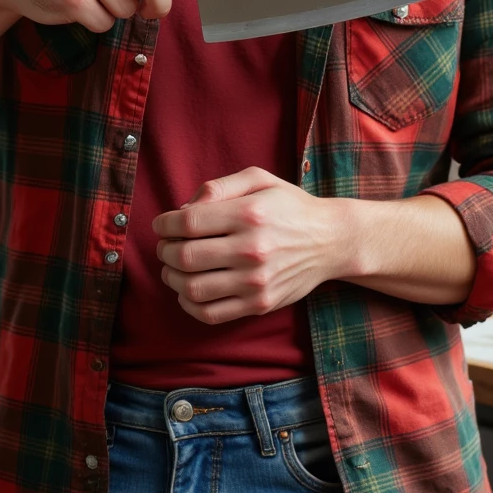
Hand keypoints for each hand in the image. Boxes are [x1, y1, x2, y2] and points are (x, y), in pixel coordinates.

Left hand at [153, 167, 357, 323]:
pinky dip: (189, 304)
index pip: (188, 223)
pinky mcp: (260, 304)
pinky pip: (211, 313)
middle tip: (166, 245)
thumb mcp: (259, 179)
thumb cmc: (289, 206)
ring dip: (172, 278)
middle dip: (165, 250)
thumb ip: (219, 186)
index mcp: (249, 214)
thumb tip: (184, 209)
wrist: (330, 241)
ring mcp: (256, 281)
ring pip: (193, 288)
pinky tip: (188, 291)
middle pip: (186, 256)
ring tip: (173, 268)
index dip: (164, 224)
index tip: (161, 225)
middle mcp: (253, 249)